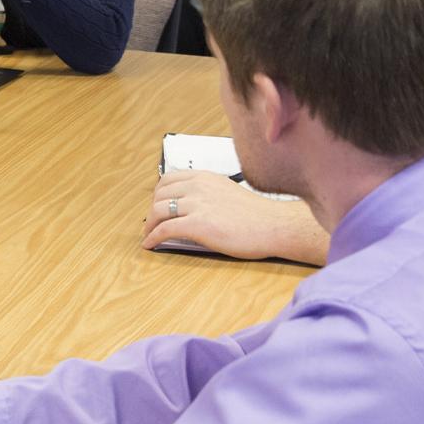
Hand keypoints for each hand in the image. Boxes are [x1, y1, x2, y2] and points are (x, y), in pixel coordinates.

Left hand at [143, 170, 328, 264]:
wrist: (274, 226)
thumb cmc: (257, 215)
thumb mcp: (227, 192)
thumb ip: (207, 193)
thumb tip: (189, 205)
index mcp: (205, 177)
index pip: (168, 179)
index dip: (158, 194)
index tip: (156, 205)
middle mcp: (198, 186)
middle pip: (159, 195)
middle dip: (152, 210)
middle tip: (152, 223)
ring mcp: (197, 204)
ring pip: (158, 211)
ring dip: (149, 225)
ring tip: (149, 235)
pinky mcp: (198, 224)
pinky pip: (164, 229)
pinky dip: (153, 237)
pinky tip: (150, 245)